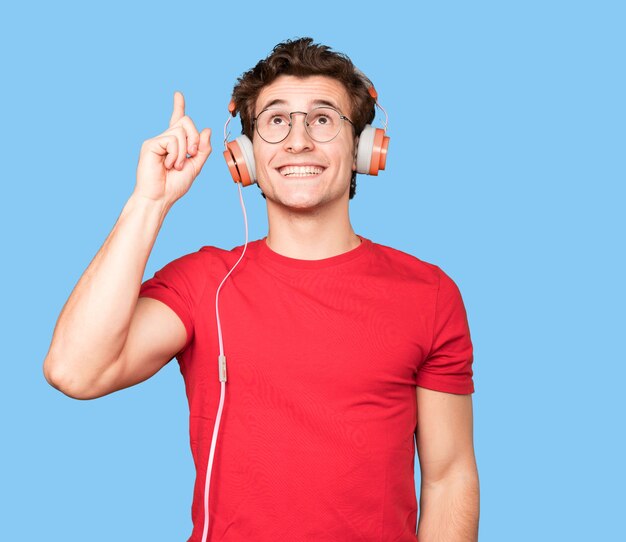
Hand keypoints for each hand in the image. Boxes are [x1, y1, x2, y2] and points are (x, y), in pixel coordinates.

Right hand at [134, 91, 211, 205]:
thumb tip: (207, 130)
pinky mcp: (150, 144)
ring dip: (184, 152)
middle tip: (191, 155)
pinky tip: (168, 165)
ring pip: (180, 131)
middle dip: (194, 138)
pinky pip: (172, 139)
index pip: (177, 120)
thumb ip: (202, 149)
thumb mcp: (195, 166)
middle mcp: (165, 139)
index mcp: (175, 144)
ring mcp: (157, 140)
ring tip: (175, 166)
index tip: (178, 94)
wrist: (160, 198)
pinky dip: (176, 154)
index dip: (178, 106)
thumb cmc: (174, 185)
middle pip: (186, 122)